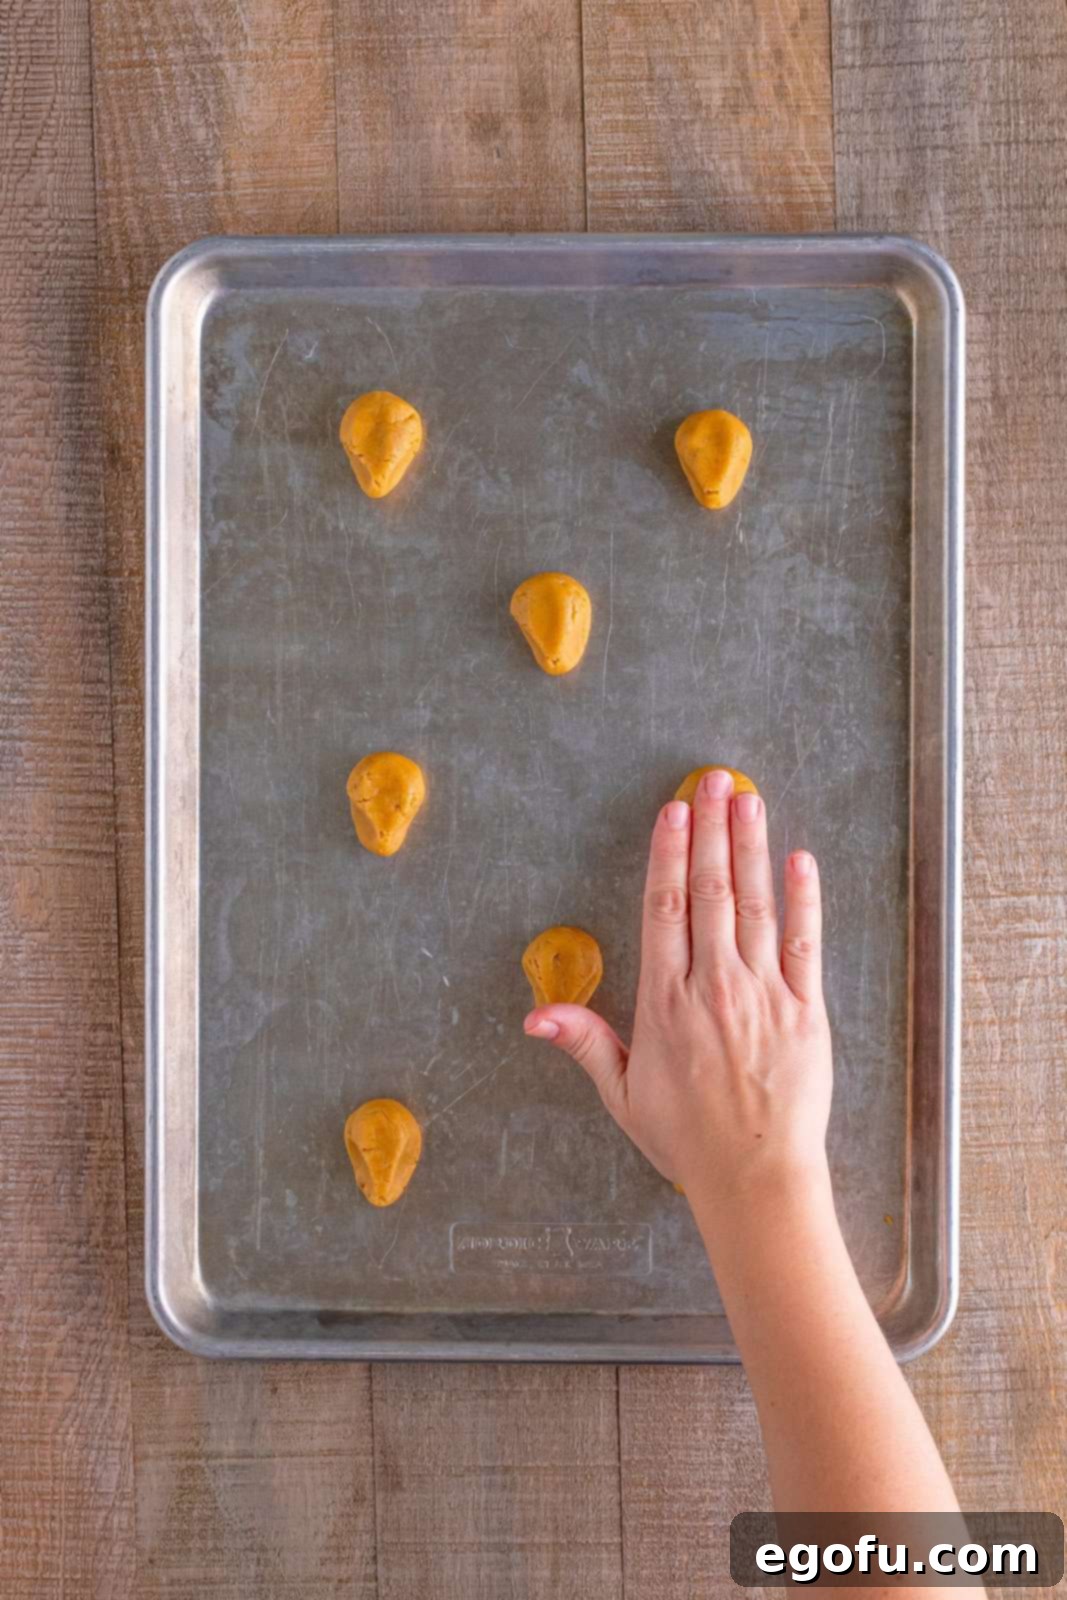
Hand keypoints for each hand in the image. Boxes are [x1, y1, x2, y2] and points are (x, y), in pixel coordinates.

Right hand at [523, 769, 832, 1210]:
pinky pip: (806, 945)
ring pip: (756, 906)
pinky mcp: (807, 1012)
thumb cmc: (687, 1140)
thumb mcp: (623, 1094)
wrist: (756, 1178)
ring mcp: (764, 995)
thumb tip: (533, 1016)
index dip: (669, 854)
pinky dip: (804, 900)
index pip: (665, 908)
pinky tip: (799, 860)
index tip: (674, 812)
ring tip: (749, 800)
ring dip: (751, 848)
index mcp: (666, 1002)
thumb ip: (584, 1042)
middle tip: (715, 781)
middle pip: (711, 891)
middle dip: (712, 831)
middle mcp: (714, 986)